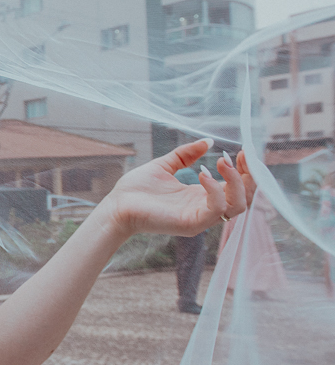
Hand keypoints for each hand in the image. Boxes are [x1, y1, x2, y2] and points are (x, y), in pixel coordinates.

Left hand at [99, 139, 256, 238]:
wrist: (116, 206)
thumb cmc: (136, 189)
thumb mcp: (165, 165)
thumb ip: (186, 154)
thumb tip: (207, 141)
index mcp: (201, 196)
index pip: (237, 188)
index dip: (245, 170)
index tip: (243, 151)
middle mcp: (205, 209)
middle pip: (245, 198)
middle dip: (248, 176)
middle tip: (240, 156)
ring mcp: (200, 218)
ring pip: (238, 206)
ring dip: (237, 182)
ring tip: (221, 162)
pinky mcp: (191, 223)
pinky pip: (216, 209)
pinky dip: (215, 189)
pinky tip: (203, 174)